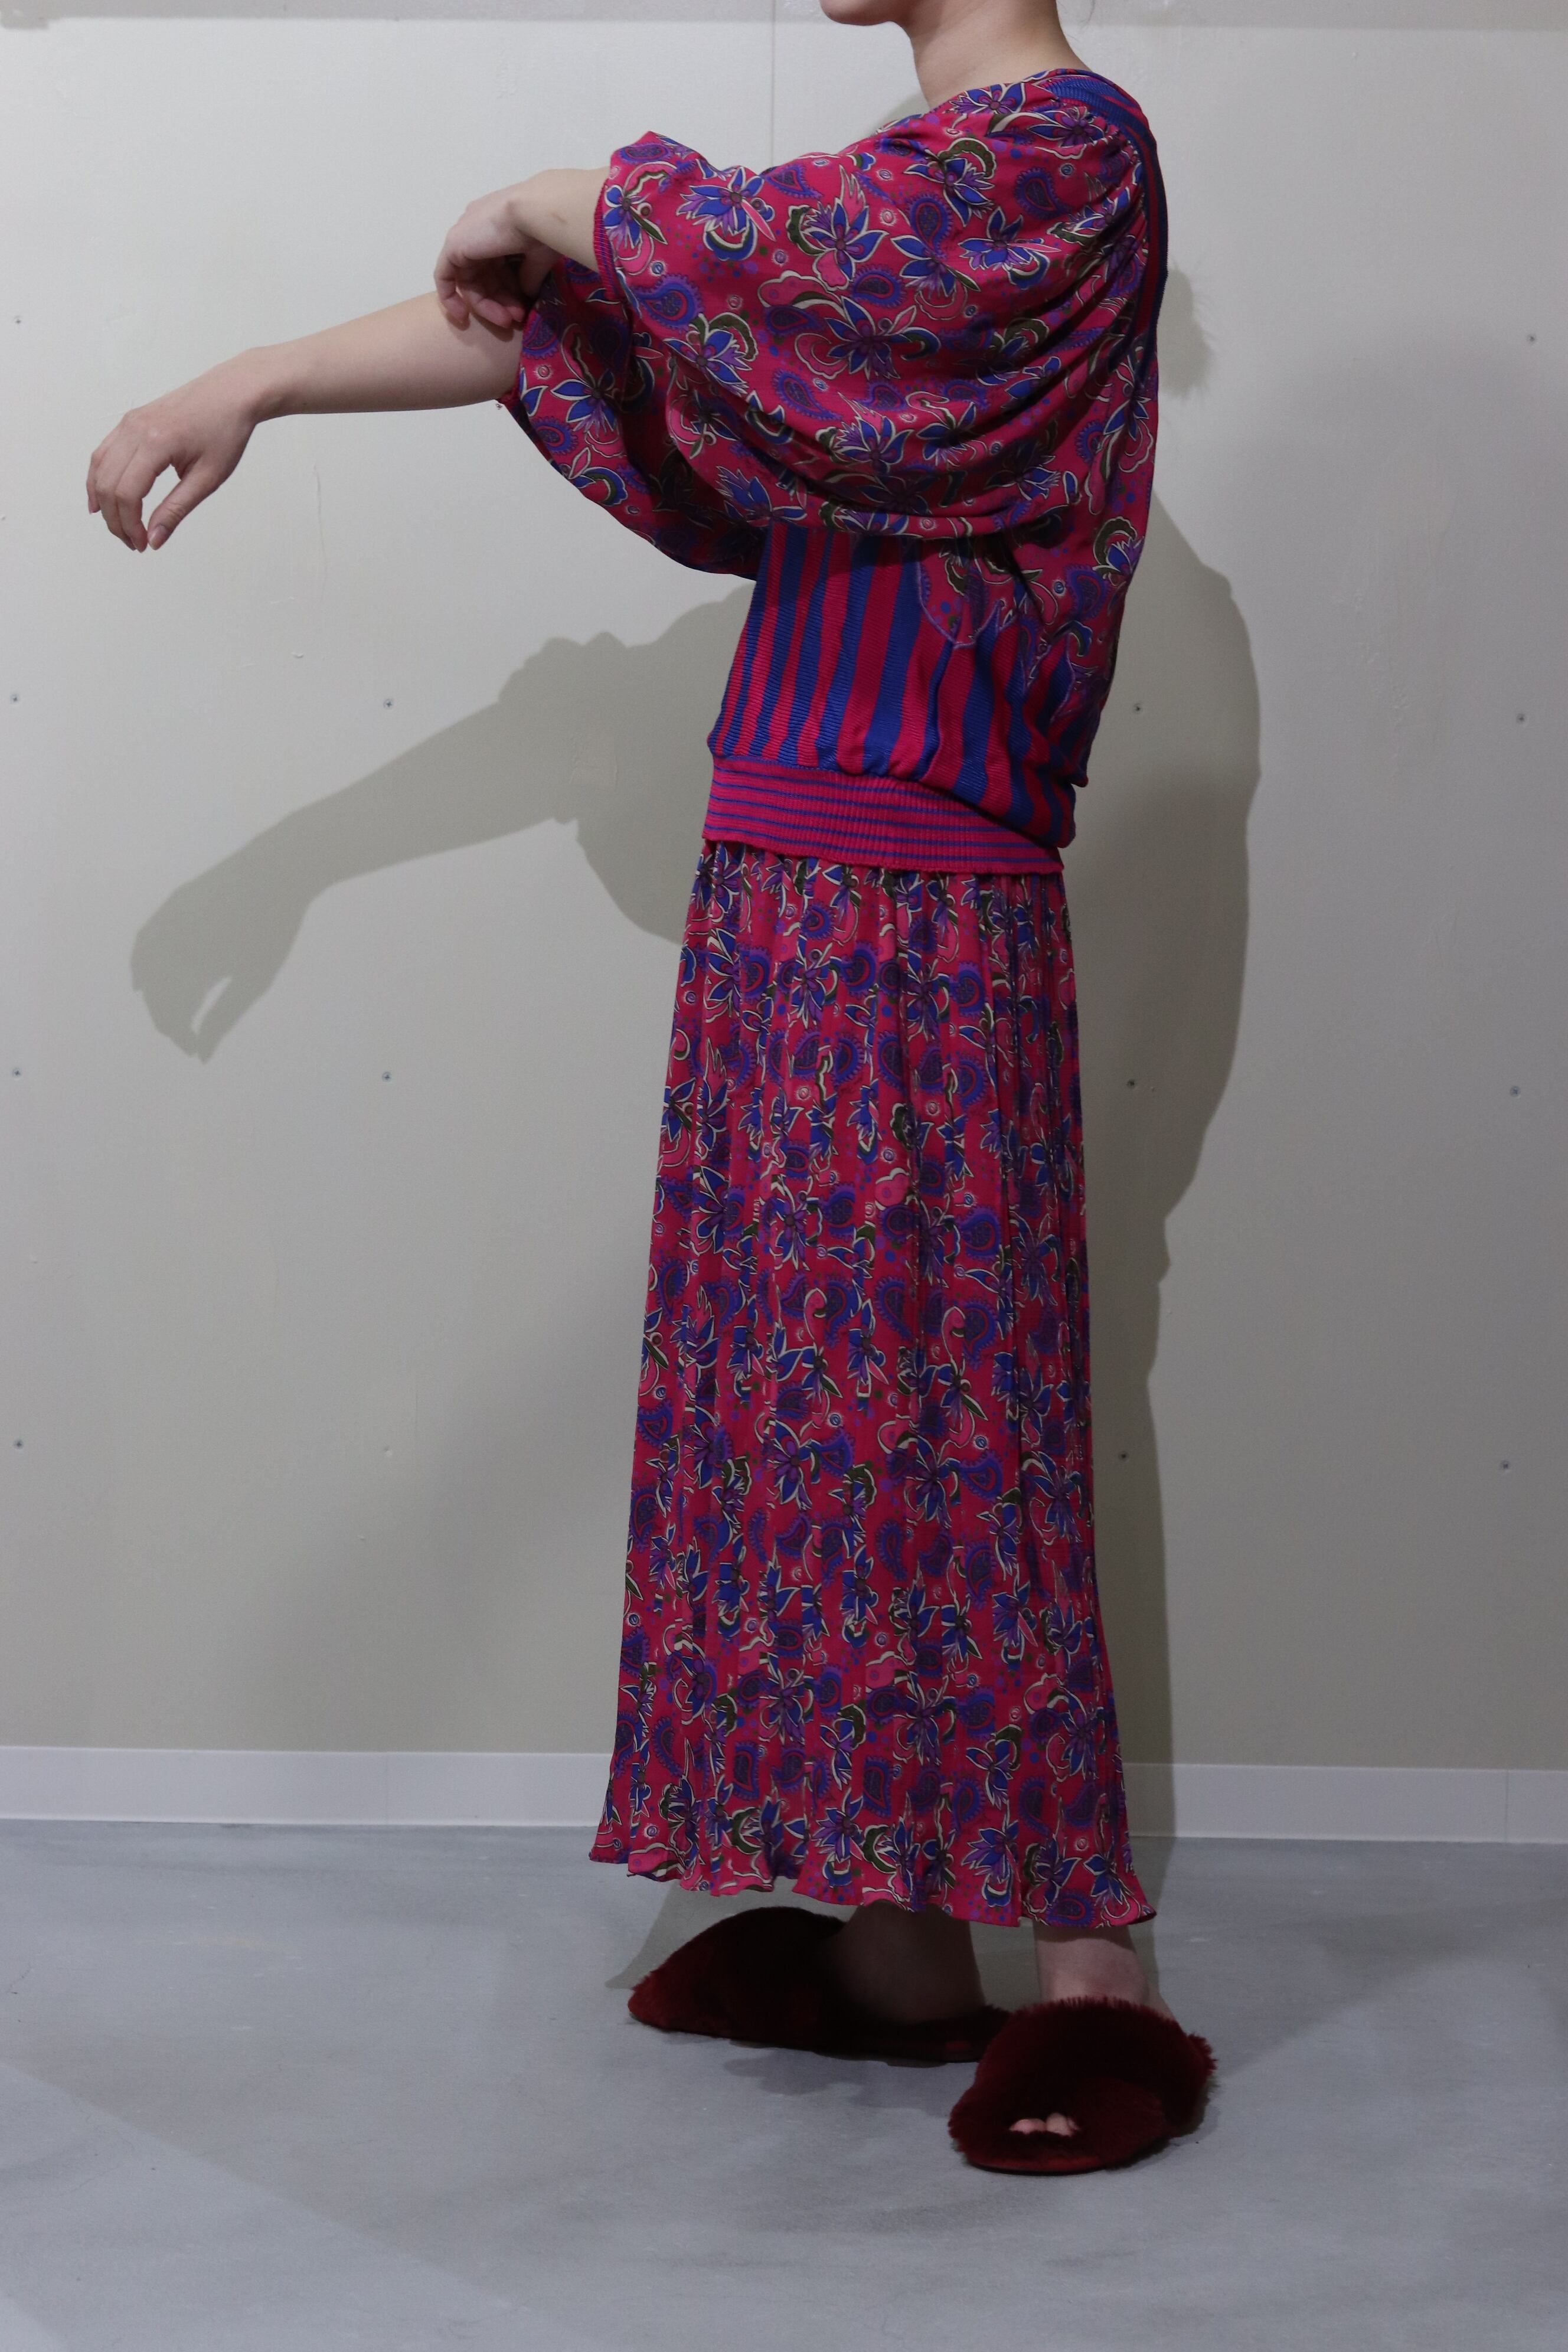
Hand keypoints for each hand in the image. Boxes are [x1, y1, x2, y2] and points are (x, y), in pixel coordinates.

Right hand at [87, 361, 260, 552]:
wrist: (230, 394)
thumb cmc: (225, 432)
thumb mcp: (207, 479)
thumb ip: (176, 510)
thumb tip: (154, 540)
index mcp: (157, 442)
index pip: (127, 493)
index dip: (130, 525)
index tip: (143, 545)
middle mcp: (135, 429)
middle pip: (108, 484)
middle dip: (115, 519)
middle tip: (133, 542)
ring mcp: (129, 422)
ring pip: (100, 468)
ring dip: (104, 502)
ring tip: (119, 527)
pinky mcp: (129, 421)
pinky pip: (103, 453)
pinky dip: (99, 478)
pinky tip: (101, 499)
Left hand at [434, 185, 559, 331]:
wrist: (537, 212)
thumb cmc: (544, 229)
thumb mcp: (538, 257)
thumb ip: (528, 275)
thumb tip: (526, 295)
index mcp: (496, 224)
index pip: (495, 264)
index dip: (507, 290)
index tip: (520, 308)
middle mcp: (477, 227)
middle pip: (482, 275)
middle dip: (500, 301)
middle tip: (517, 317)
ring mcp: (464, 235)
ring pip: (469, 280)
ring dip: (487, 305)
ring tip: (508, 319)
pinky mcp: (454, 245)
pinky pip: (444, 276)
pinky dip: (450, 298)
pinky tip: (463, 317)